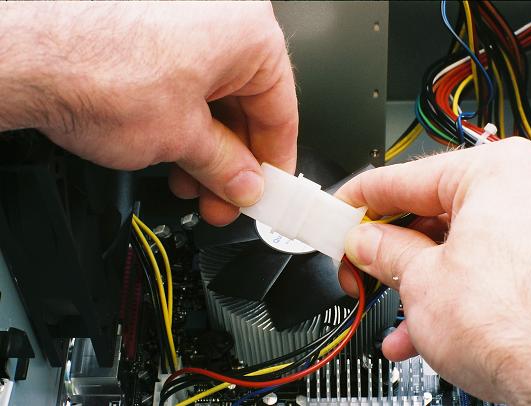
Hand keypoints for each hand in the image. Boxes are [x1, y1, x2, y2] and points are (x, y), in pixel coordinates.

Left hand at [0, 2, 296, 224]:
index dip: (274, 162)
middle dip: (232, 162)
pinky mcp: (150, 24)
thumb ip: (225, 167)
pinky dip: (182, 119)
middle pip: (244, 104)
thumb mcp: (180, 138)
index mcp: (247, 30)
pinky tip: (171, 151)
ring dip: (204, 147)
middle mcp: (219, 13)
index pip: (280, 110)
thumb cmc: (95, 69)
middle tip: (227, 197)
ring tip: (190, 182)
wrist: (20, 51)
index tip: (269, 192)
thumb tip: (245, 184)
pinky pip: (184, 79)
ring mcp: (182, 16)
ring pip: (211, 95)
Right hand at [336, 138, 530, 403]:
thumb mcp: (420, 281)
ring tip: (386, 308)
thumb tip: (364, 242)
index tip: (339, 211)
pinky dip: (454, 291)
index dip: (361, 199)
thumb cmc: (518, 328)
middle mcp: (529, 190)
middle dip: (389, 249)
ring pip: (458, 245)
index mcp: (496, 171)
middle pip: (434, 212)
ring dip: (417, 281)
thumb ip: (384, 252)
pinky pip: (488, 266)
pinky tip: (423, 327)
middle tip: (357, 263)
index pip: (405, 177)